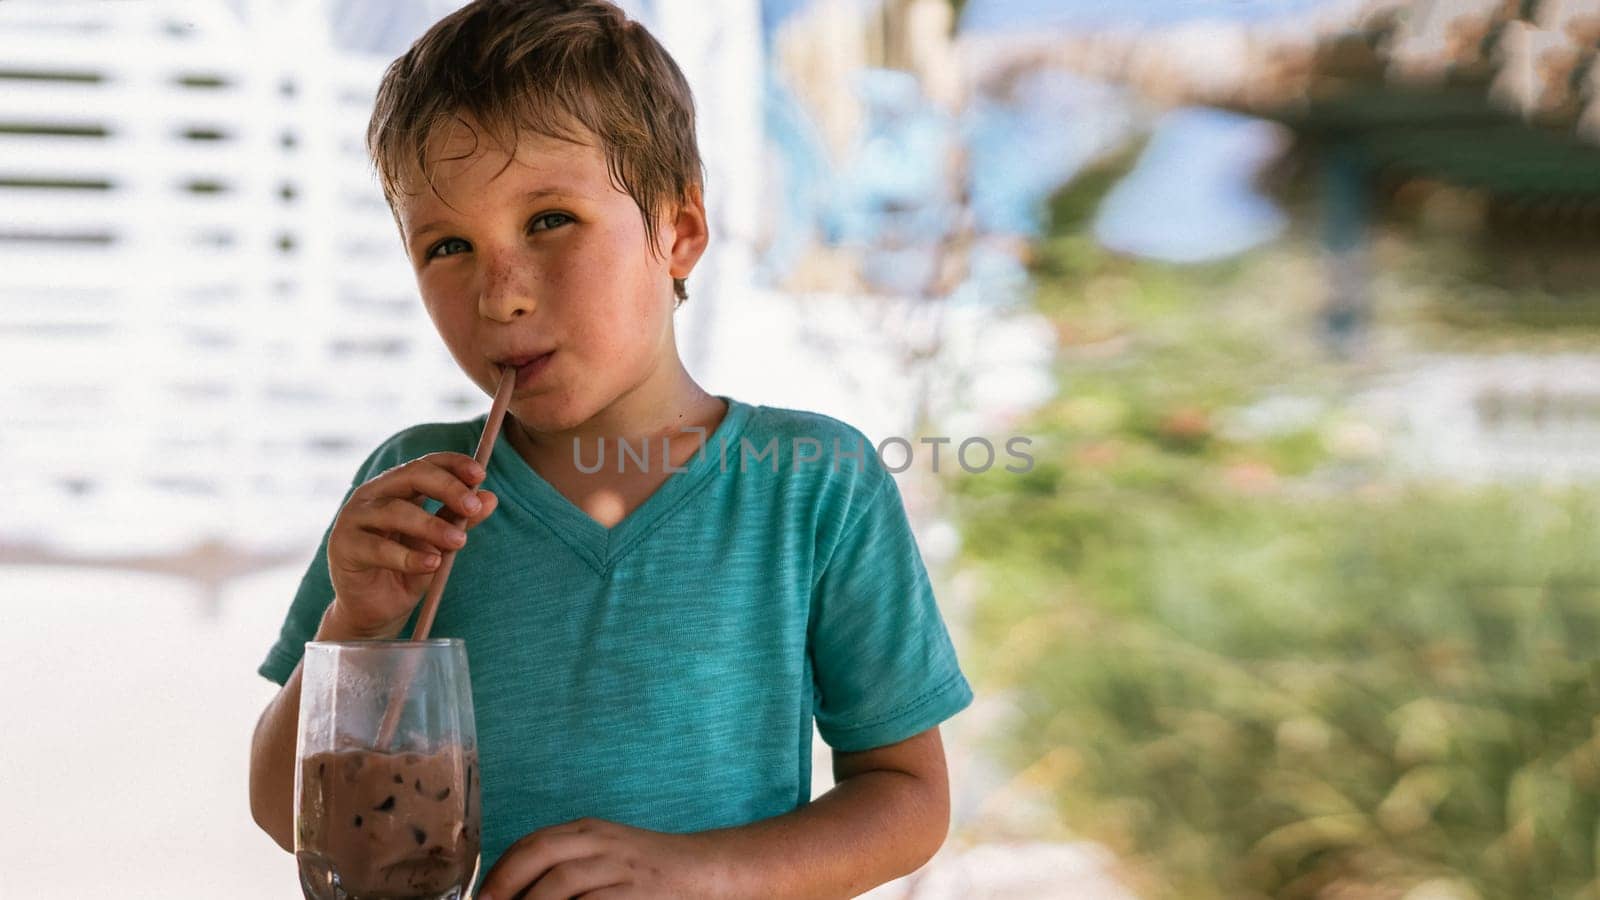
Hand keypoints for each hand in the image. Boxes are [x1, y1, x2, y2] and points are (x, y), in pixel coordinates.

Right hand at [324, 451, 498, 637]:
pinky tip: (432, 563)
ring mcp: (354, 519)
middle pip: (411, 476)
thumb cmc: (406, 569)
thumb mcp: (439, 543)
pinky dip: (409, 557)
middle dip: (447, 488)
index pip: (426, 463)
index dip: (453, 464)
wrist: (374, 609)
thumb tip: (489, 498)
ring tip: (459, 541)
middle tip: (472, 507)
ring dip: (431, 526)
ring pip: (395, 512)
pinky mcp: (344, 547)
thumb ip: (458, 519)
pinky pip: (379, 549)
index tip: (481, 475)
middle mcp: (372, 495)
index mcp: (396, 487)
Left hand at [479, 818, 729, 899]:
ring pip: (564, 881)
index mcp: (588, 831)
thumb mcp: (604, 855)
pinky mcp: (639, 895)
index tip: (480, 897)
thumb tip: (511, 893)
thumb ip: (564, 866)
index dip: (500, 869)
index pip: (533, 842)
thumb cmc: (645, 871)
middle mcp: (602, 844)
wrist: (703, 870)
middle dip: (506, 883)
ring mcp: (622, 869)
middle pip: (543, 853)